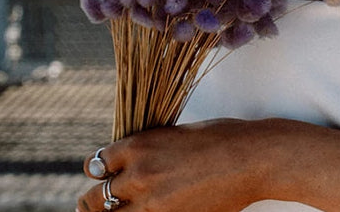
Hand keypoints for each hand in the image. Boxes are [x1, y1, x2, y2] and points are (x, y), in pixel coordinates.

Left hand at [77, 119, 270, 211]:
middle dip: (92, 203)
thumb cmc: (218, 138)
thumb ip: (148, 150)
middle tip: (90, 206)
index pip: (97, 164)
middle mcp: (139, 175)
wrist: (250, 158)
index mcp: (139, 145)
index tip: (101, 176)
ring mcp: (152, 204)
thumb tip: (129, 164)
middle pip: (95, 199)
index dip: (98, 171)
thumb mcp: (174, 134)